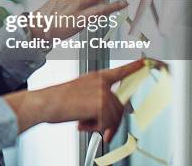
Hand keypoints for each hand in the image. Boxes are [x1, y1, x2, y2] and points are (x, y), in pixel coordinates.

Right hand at [4, 59, 144, 142]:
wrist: (45, 103)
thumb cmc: (57, 100)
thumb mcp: (80, 95)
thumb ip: (98, 100)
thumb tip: (109, 114)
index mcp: (96, 77)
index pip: (121, 70)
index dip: (136, 67)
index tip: (147, 62)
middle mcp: (102, 83)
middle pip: (120, 106)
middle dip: (113, 121)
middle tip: (102, 128)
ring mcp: (102, 92)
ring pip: (114, 117)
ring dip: (99, 125)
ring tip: (82, 121)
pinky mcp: (101, 104)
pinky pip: (106, 123)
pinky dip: (94, 128)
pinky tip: (81, 123)